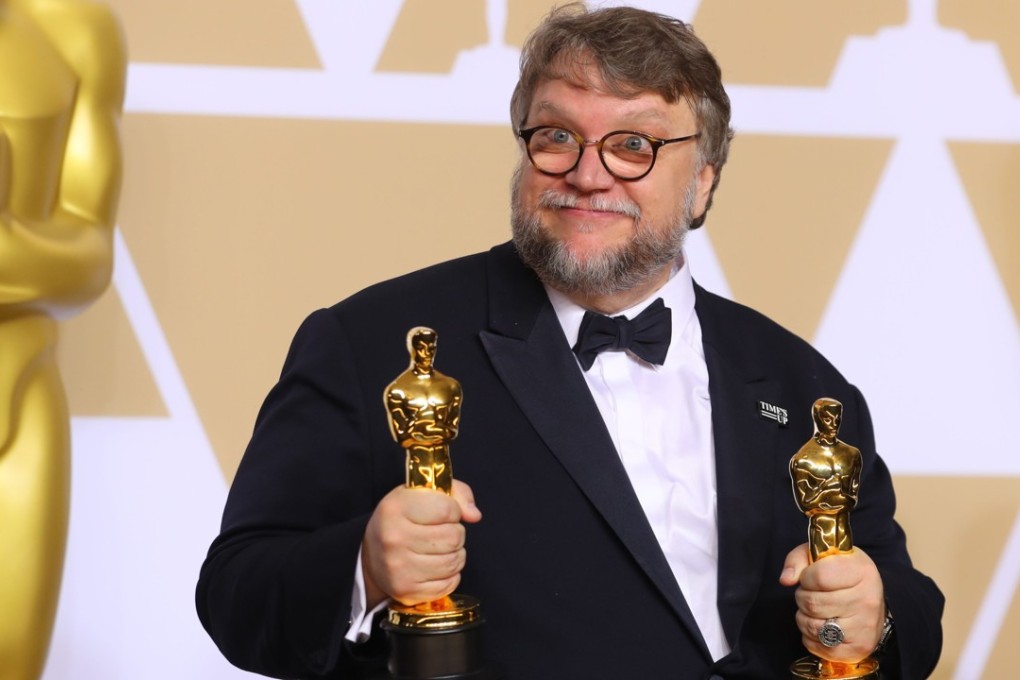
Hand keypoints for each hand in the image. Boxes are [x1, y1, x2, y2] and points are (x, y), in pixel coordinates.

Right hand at [362, 479, 481, 608]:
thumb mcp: (423, 493)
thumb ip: (456, 493)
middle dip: (455, 533)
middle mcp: (394, 538)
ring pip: (454, 561)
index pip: (447, 509)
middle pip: (454, 537)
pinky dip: (450, 575)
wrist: (373, 553)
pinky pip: (450, 583)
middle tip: (441, 532)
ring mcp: (399, 568)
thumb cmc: (404, 518)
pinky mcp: (407, 591)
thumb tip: (474, 515)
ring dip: (455, 554)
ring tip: (439, 548)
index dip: (453, 510)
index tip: (444, 512)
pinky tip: (436, 566)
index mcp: (396, 508)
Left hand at [780, 543, 884, 661]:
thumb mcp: (821, 555)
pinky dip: (812, 638)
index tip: (809, 577)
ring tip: (815, 610)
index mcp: (860, 571)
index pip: (819, 577)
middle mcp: (867, 600)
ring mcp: (865, 627)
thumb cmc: (841, 573)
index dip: (805, 578)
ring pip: (814, 627)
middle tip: (810, 594)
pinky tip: (821, 626)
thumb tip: (785, 580)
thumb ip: (798, 560)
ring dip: (804, 618)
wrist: (869, 599)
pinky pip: (821, 648)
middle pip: (813, 604)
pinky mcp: (860, 648)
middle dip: (802, 598)